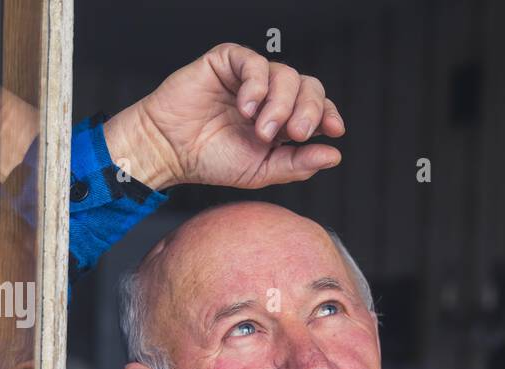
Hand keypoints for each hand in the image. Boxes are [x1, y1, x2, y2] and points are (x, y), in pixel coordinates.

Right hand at [102, 43, 343, 191]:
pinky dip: (257, 85)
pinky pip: (255, 62)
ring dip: (280, 105)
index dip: (329, 114)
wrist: (170, 150)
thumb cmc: (211, 159)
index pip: (318, 107)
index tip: (334, 129)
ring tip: (260, 130)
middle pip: (309, 87)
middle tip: (295, 134)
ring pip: (286, 74)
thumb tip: (334, 155)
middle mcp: (271, 96)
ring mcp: (250, 78)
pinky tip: (245, 107)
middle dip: (309, 111)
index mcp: (283, 120)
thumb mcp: (263, 171)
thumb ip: (298, 164)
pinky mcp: (227, 61)